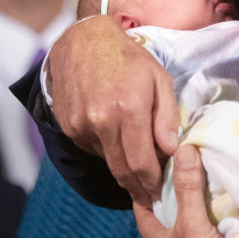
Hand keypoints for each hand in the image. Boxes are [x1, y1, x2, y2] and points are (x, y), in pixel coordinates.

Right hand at [48, 15, 178, 205]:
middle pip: (122, 171)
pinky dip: (106, 150)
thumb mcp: (159, 78)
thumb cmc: (128, 57)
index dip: (153, 183)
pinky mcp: (68, 126)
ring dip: (123, 168)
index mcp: (128, 109)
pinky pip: (91, 149)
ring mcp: (81, 125)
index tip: (161, 192)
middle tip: (150, 196)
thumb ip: (167, 116)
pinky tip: (115, 138)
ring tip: (137, 167)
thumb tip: (171, 151)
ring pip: (107, 162)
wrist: (83, 41)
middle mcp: (101, 121)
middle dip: (138, 188)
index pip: (142, 163)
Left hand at [134, 145, 236, 237]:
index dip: (145, 180)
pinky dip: (209, 214)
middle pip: (165, 209)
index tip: (157, 160)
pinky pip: (204, 228)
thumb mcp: (192, 224)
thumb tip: (183, 150)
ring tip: (203, 175)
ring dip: (193, 200)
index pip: (141, 202)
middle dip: (173, 187)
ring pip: (185, 218)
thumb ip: (187, 189)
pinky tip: (219, 201)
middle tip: (183, 162)